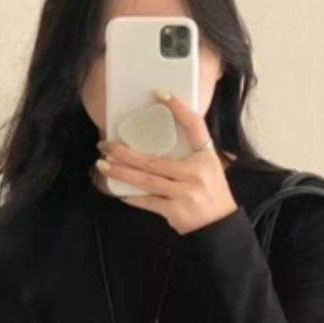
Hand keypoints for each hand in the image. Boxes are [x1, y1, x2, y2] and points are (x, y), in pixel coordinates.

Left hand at [95, 90, 238, 236]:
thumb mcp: (210, 168)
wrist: (221, 228)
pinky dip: (133, 197)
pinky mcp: (175, 211)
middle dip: (125, 152)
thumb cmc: (213, 195)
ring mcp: (184, 193)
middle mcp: (195, 173)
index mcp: (206, 157)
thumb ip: (192, 153)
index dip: (179, 108)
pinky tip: (120, 192)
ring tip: (103, 164)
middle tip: (105, 144)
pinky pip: (148, 201)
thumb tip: (162, 141)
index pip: (194, 125)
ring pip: (145, 180)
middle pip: (154, 159)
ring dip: (121, 172)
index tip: (161, 94)